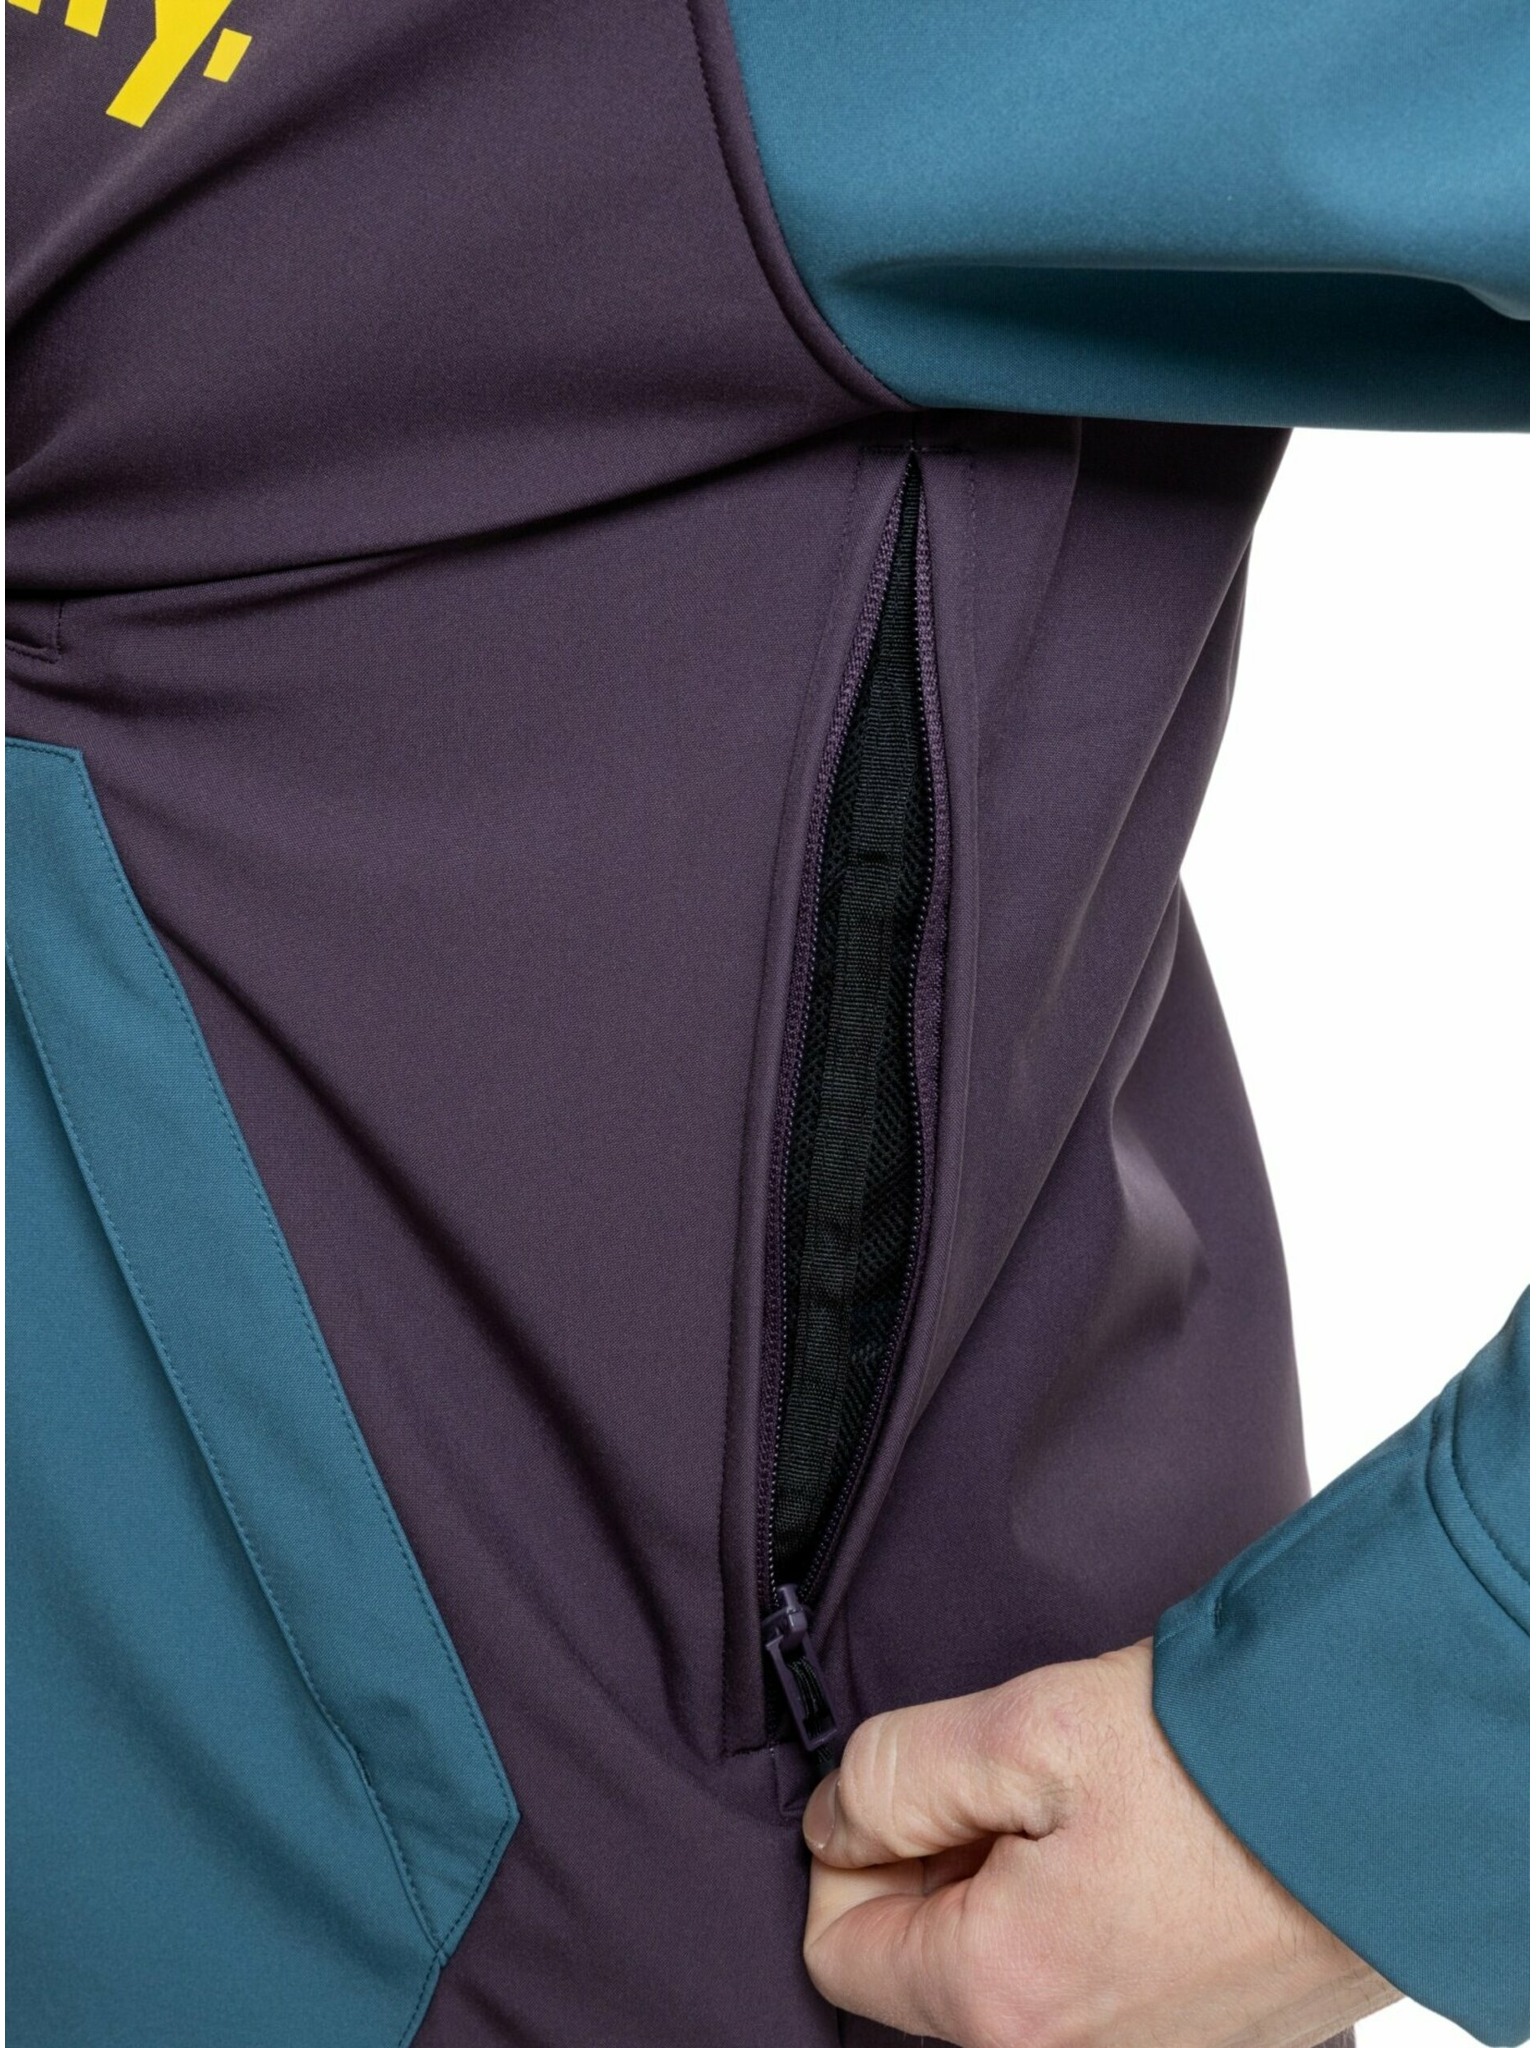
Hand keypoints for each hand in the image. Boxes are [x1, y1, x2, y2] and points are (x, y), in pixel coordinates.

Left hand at [802, 1640, 1397, 2047]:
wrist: (1389, 1794)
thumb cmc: (1218, 1762)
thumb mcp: (1022, 1729)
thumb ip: (893, 1777)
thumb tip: (831, 1822)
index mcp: (1002, 2000)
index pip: (835, 1948)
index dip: (854, 1848)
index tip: (921, 1783)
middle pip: (924, 1968)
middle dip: (941, 1864)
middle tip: (1015, 1778)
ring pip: (1006, 1975)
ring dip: (1014, 1886)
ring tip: (1088, 1805)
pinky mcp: (1202, 2041)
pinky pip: (1090, 1987)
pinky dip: (1085, 1915)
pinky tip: (1138, 1844)